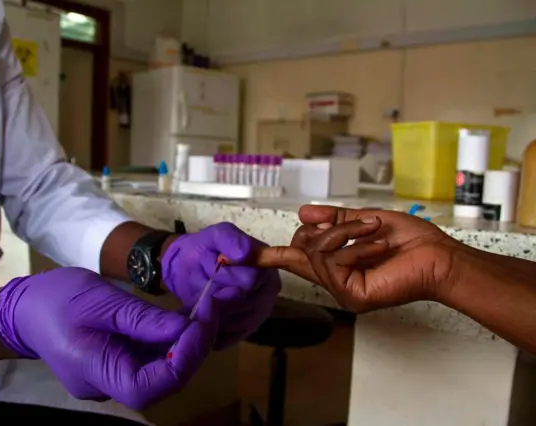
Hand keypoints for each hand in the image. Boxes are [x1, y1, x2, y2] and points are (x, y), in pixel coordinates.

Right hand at [0, 267, 217, 409]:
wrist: (24, 307)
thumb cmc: (56, 299)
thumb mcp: (100, 300)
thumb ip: (142, 319)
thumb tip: (185, 330)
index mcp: (96, 372)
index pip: (150, 386)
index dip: (184, 359)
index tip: (202, 321)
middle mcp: (107, 385)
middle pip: (161, 381)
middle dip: (192, 349)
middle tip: (210, 311)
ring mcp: (112, 377)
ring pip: (159, 370)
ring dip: (185, 343)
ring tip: (203, 310)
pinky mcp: (118, 364)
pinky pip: (150, 358)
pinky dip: (170, 340)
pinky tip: (184, 318)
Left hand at [162, 222, 280, 348]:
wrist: (192, 265)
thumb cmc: (207, 248)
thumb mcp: (216, 236)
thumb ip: (230, 239)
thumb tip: (244, 253)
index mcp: (267, 268)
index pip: (251, 281)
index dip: (227, 278)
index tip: (211, 269)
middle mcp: (269, 293)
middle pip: (245, 305)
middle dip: (221, 299)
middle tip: (204, 289)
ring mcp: (259, 314)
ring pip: (236, 324)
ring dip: (216, 315)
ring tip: (201, 303)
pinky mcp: (245, 331)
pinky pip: (229, 338)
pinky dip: (213, 331)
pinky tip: (204, 319)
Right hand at [254, 206, 464, 311]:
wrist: (438, 256)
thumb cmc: (409, 241)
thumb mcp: (362, 220)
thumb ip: (332, 218)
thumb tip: (304, 213)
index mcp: (334, 264)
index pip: (293, 258)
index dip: (266, 256)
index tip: (236, 255)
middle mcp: (333, 280)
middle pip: (302, 246)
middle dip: (329, 227)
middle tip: (361, 224)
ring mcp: (341, 290)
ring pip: (316, 249)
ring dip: (348, 232)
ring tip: (376, 233)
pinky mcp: (351, 295)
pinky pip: (333, 260)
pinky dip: (356, 245)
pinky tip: (379, 247)